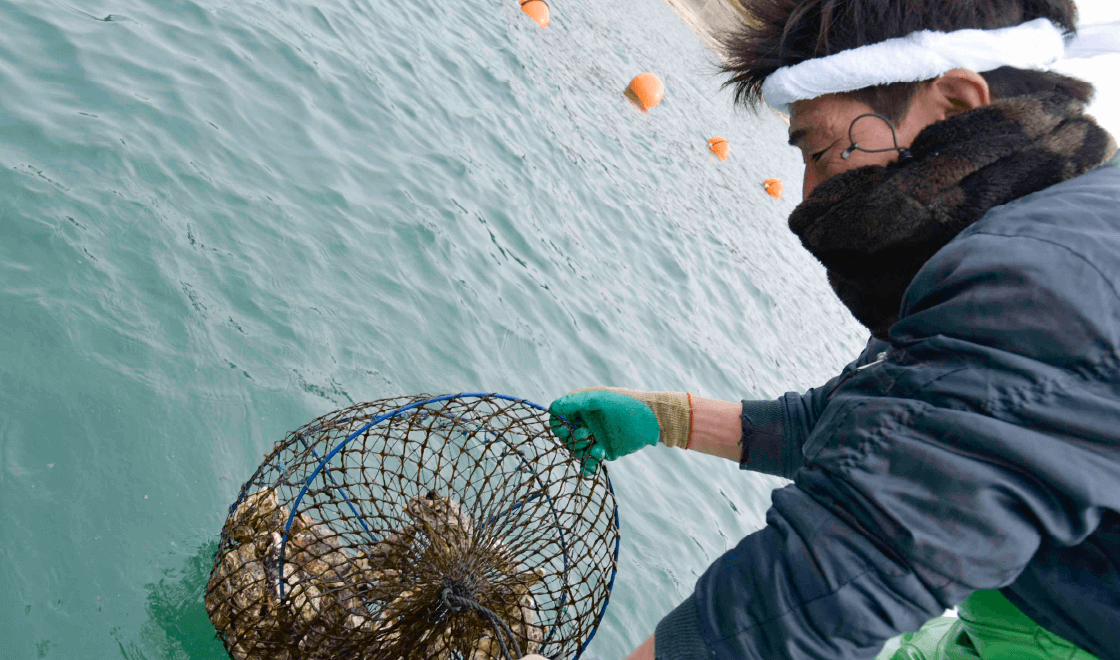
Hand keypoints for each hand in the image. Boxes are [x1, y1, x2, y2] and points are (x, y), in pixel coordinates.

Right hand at [548, 388, 689, 474]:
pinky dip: (588, 465)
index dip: (558, 425)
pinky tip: (595, 462)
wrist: (653, 421)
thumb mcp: (601, 400)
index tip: (565, 430)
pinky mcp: (603, 450)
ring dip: (582, 452)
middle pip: (564, 436)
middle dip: (572, 439)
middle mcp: (584, 421)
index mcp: (581, 406)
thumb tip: (552, 407)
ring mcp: (593, 437)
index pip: (558, 417)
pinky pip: (588, 462)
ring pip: (575, 450)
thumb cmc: (627, 405)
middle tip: (587, 435)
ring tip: (598, 448)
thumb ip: (576, 402)